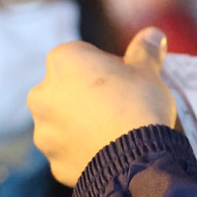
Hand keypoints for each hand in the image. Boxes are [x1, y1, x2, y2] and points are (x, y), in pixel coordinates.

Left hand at [29, 27, 177, 185]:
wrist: (137, 161)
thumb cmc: (140, 105)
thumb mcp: (147, 72)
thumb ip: (145, 51)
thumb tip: (153, 34)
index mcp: (62, 61)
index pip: (84, 56)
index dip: (108, 67)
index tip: (127, 81)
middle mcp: (42, 94)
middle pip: (68, 89)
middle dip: (88, 96)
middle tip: (120, 107)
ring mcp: (44, 132)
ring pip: (64, 123)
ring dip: (82, 125)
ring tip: (113, 133)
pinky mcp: (54, 162)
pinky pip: (69, 152)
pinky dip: (83, 152)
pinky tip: (107, 153)